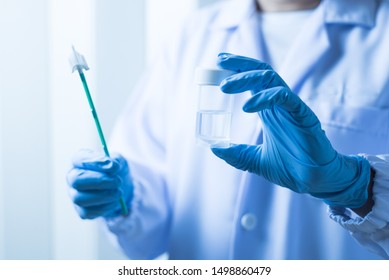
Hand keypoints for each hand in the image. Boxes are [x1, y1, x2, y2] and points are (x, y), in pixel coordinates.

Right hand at [67, 149, 133, 218]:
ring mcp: (75, 195)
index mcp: (79, 161)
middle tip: (118, 181)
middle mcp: (72, 177)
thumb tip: (111, 166)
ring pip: (80, 199)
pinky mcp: (81, 210)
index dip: (96, 162)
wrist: (120, 187)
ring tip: (119, 192)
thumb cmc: (116, 171)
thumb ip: (115, 161)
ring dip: (103, 196)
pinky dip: (105, 206)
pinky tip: (115, 200)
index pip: (79, 158)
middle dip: (99, 181)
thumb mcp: (119, 162)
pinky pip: (89, 212)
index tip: (114, 166)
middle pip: (76, 180)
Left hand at [211, 53, 370, 207]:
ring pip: (271, 79)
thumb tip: (214, 148)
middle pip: (260, 72)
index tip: (219, 62)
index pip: (253, 81)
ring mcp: (291, 108)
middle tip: (219, 65)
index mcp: (268, 111)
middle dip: (239, 65)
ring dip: (247, 78)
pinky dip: (266, 97)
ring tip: (226, 86)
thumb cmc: (290, 167)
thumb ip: (236, 154)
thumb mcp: (254, 160)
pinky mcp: (304, 116)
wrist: (314, 181)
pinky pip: (286, 97)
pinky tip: (248, 107)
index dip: (237, 68)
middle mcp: (279, 105)